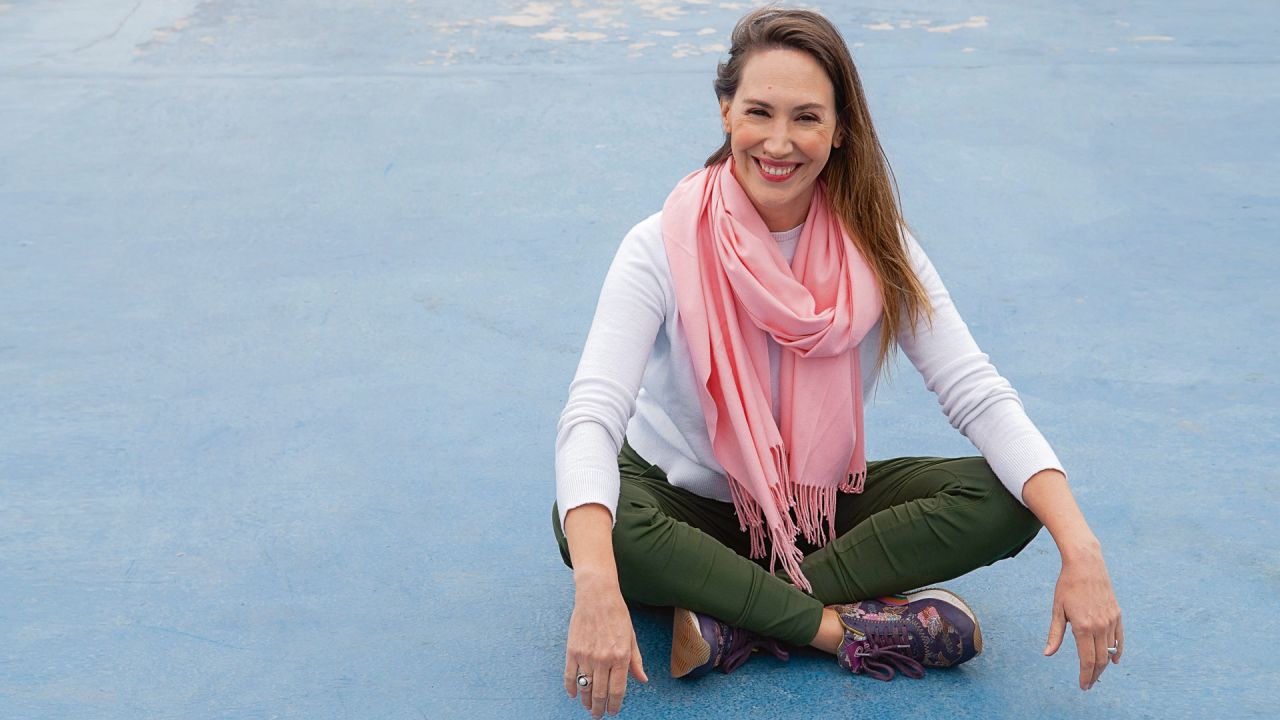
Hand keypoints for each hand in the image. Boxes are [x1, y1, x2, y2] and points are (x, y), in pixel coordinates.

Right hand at [563, 586, 647, 717]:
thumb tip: (642, 680)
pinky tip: (574, 694)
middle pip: (600, 693)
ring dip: (586, 701)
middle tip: (598, 715)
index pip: (617, 690)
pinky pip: (570, 676)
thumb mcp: (632, 637)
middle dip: (599, 708)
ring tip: (588, 707)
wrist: (597, 596)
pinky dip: (571, 688)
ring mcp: (586, 655)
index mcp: (621, 657)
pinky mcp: (573, 650)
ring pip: (585, 687)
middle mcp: (603, 659)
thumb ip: (635, 661)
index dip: (614, 705)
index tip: (612, 712)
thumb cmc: (617, 615)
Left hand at [1043, 541, 1122, 689]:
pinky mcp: (1117, 615)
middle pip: (1101, 660)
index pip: (1087, 660)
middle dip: (1095, 675)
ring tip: (1095, 673)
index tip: (1082, 685)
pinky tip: (1114, 661)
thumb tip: (1048, 653)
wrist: (1086, 565)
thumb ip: (1055, 634)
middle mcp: (1100, 627)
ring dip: (1104, 665)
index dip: (1085, 676)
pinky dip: (1118, 652)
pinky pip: (1120, 640)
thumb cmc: (1067, 586)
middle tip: (1088, 683)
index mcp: (1083, 627)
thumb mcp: (1057, 610)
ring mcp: (1111, 621)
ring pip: (1111, 651)